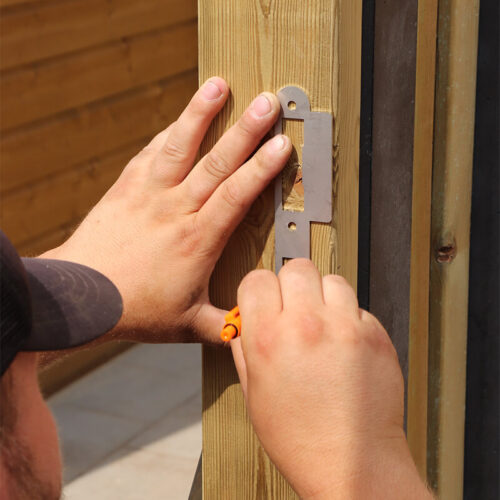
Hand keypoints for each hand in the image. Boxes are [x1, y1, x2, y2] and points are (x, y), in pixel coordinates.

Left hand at [43, 78, 290, 343]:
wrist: (81, 296)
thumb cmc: (134, 309)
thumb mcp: (187, 325)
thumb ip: (226, 325)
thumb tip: (254, 329)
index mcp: (197, 240)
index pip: (236, 196)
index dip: (261, 169)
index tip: (282, 146)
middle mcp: (175, 210)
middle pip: (216, 163)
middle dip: (246, 130)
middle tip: (267, 103)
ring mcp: (148, 195)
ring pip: (179, 146)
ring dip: (200, 113)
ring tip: (219, 84)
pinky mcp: (126, 188)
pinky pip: (150, 153)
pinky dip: (167, 132)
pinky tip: (179, 118)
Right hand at [231, 259, 431, 498]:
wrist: (353, 463)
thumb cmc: (301, 438)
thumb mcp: (253, 393)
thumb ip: (245, 348)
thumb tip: (244, 322)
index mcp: (269, 338)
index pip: (258, 279)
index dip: (258, 289)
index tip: (264, 299)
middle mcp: (307, 325)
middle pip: (297, 268)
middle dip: (292, 284)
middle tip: (295, 306)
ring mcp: (345, 327)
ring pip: (332, 279)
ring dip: (324, 296)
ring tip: (323, 323)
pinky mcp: (375, 334)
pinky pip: (358, 306)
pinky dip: (350, 318)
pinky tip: (344, 343)